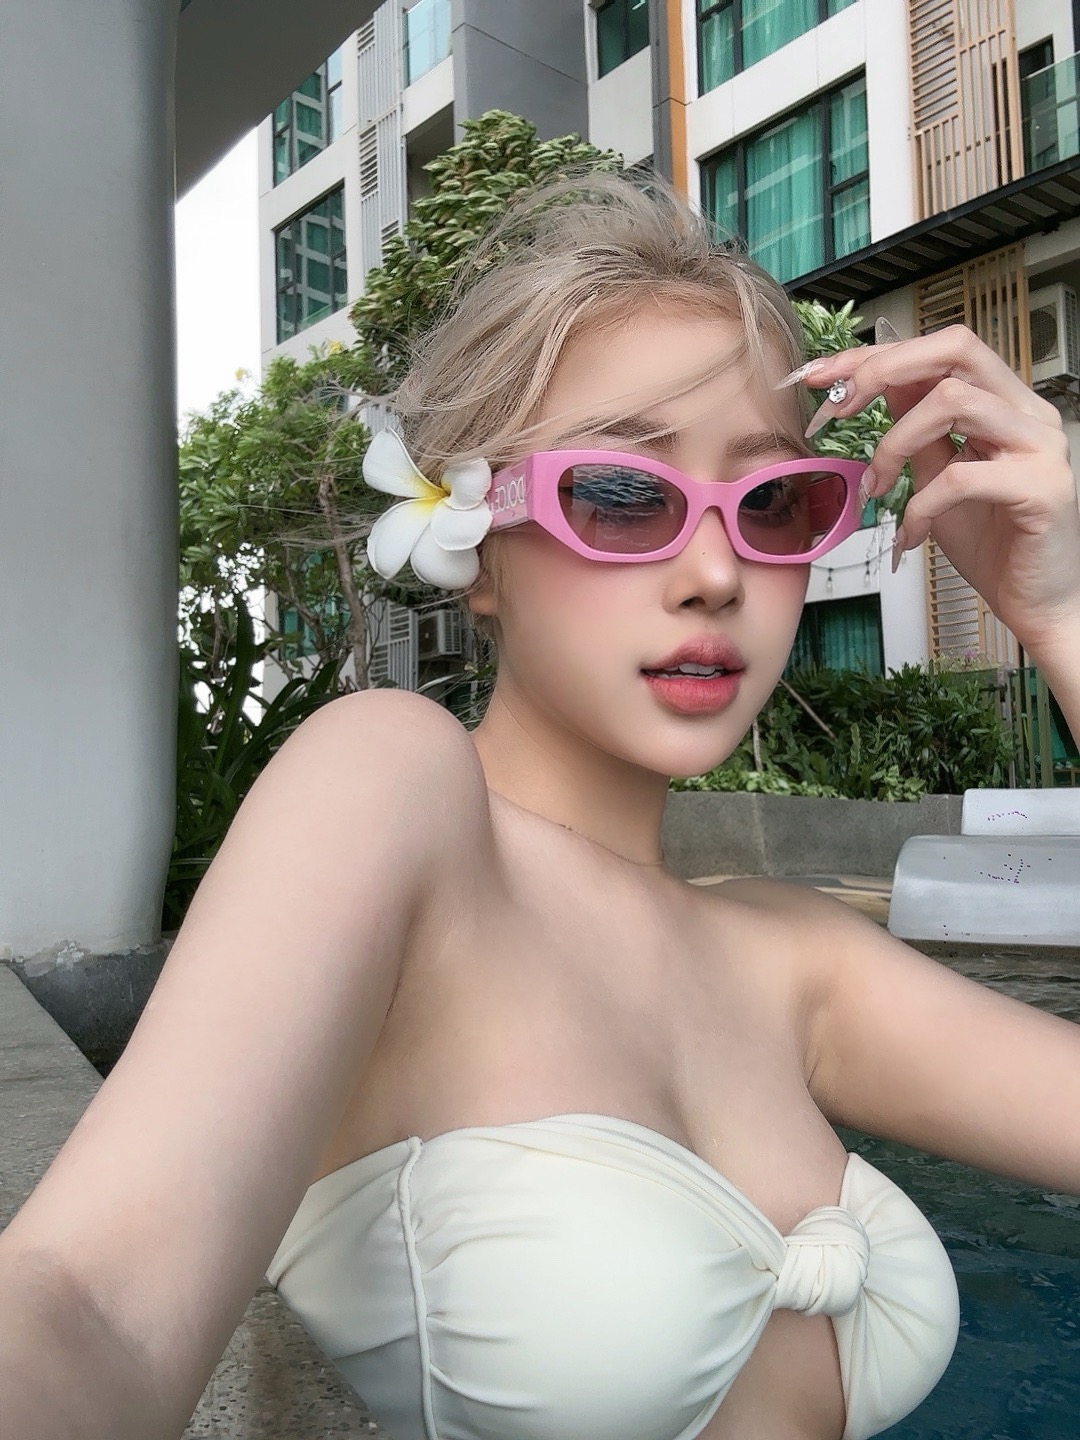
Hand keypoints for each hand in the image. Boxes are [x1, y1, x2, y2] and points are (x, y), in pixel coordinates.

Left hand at [799, 324, 1079, 657]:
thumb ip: (919, 432)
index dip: (878, 354)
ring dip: (894, 443)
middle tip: (836, 410)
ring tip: (875, 488)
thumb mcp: (939, 476)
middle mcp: (1028, 412)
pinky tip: (908, 533)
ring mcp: (1040, 446)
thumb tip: (879, 388)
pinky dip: (920, 506)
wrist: (1035, 602)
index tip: (822, 375)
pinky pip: (961, 477)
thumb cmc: (992, 541)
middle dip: (883, 371)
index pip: (942, 350)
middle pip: (956, 350)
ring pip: (954, 402)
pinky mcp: (1041, 489)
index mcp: (1006, 401)